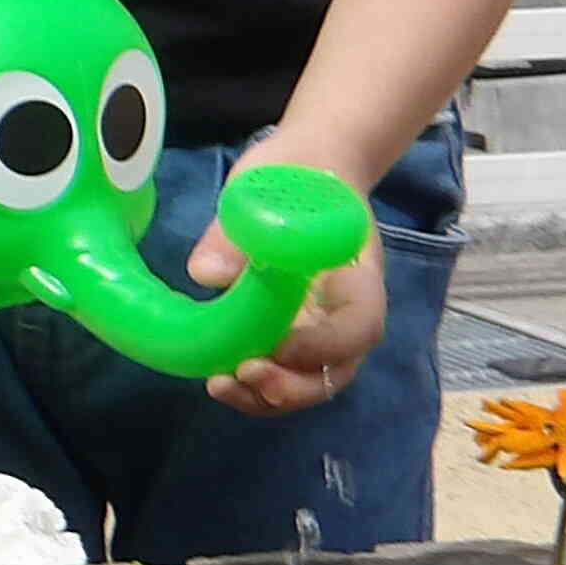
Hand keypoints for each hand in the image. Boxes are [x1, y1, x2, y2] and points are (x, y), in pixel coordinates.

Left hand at [189, 178, 386, 416]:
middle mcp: (346, 312)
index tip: (278, 346)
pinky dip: (257, 387)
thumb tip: (207, 274)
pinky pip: (284, 372)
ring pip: (310, 381)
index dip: (322, 346)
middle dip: (292, 387)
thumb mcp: (265, 185)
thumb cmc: (297, 174)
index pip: (358, 326)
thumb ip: (238, 232)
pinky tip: (219, 380)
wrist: (310, 168)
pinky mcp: (294, 333)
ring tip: (222, 387)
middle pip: (335, 370)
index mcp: (358, 275)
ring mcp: (322, 327)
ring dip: (270, 396)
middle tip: (244, 377)